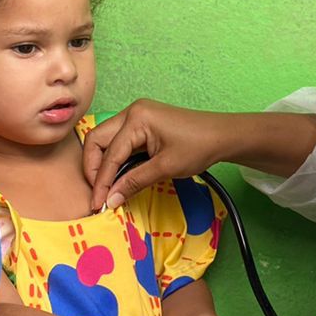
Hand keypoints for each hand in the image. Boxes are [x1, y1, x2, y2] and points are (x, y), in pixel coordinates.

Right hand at [83, 100, 230, 212]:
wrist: (222, 136)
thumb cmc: (198, 147)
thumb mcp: (165, 168)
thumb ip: (134, 182)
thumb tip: (110, 200)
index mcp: (137, 118)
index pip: (110, 154)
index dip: (101, 181)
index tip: (97, 204)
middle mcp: (132, 112)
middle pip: (97, 140)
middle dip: (93, 168)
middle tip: (98, 194)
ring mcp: (136, 115)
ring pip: (105, 140)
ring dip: (102, 164)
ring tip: (105, 188)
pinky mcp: (142, 123)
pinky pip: (119, 141)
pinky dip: (115, 159)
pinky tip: (118, 177)